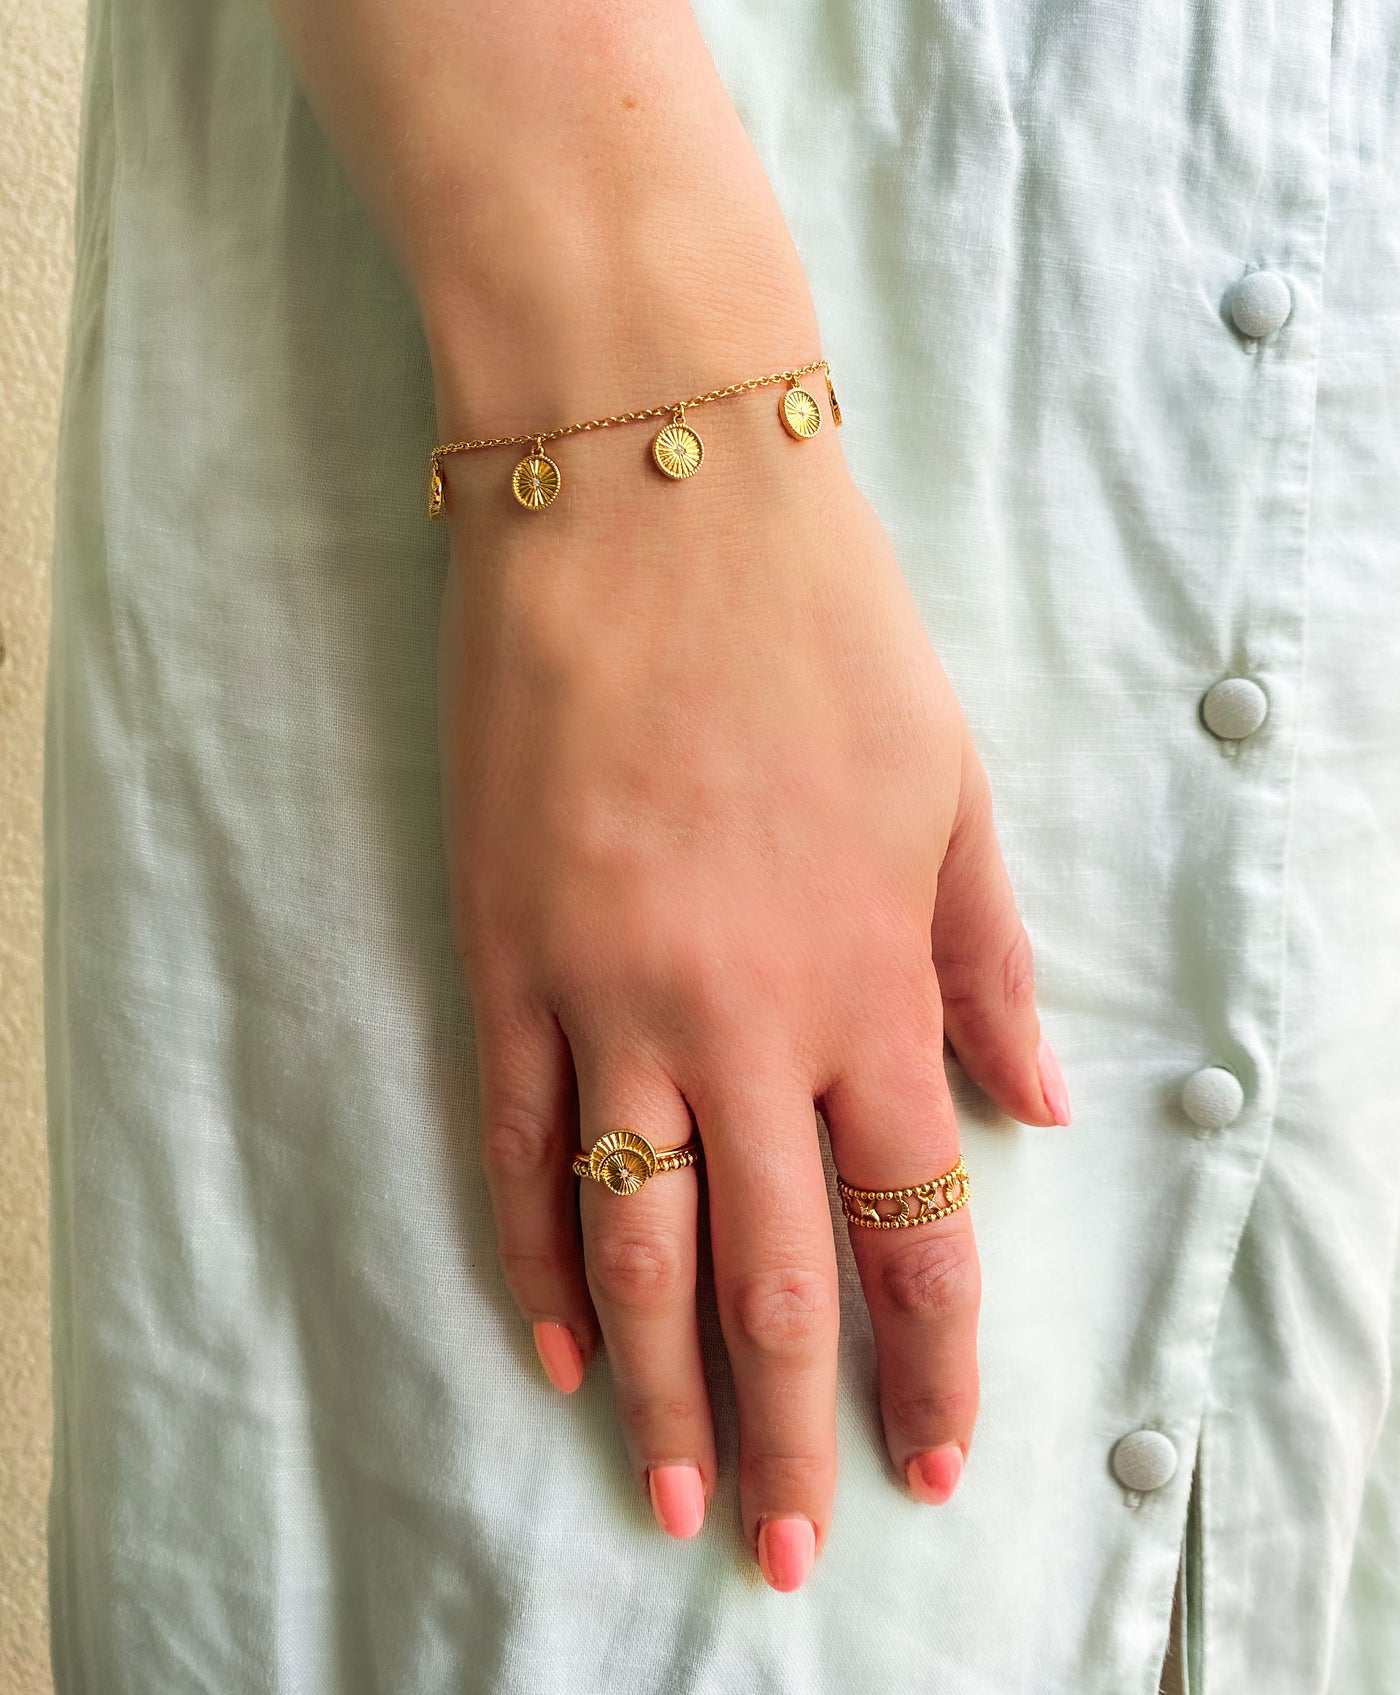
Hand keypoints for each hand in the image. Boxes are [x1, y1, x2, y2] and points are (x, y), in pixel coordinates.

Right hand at [436, 370, 1067, 1591]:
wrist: (647, 495)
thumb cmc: (820, 629)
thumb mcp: (953, 788)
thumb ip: (992, 965)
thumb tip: (1038, 1111)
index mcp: (868, 977)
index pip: (917, 1220)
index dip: (936, 1358)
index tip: (941, 1459)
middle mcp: (743, 1016)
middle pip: (778, 1269)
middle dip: (803, 1420)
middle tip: (800, 1544)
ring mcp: (609, 994)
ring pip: (638, 1236)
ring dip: (666, 1383)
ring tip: (683, 1494)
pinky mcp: (505, 953)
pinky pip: (518, 1141)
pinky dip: (537, 1256)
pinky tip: (558, 1343)